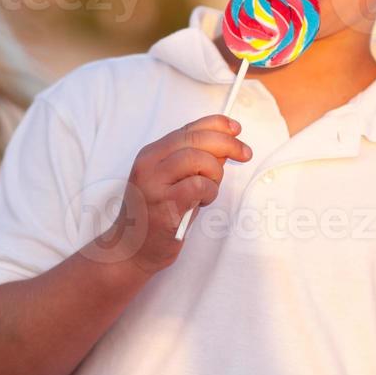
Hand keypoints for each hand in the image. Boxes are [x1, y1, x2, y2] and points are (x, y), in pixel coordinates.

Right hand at [94, 115, 250, 275]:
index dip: (216, 124)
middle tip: (245, 154)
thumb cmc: (157, 216)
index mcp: (151, 154)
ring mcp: (154, 183)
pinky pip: (199, 185)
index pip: (188, 128)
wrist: (131, 250)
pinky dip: (210, 192)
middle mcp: (149, 163)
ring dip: (215, 173)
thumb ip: (195, 161)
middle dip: (227, 143)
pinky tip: (202, 202)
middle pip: (195, 138)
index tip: (236, 129)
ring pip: (198, 159)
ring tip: (209, 190)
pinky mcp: (164, 205)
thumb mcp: (172, 182)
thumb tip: (225, 145)